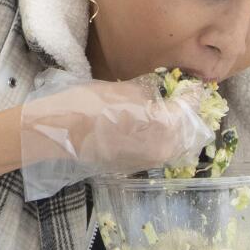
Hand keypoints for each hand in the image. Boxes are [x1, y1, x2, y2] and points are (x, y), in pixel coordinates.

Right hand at [20, 73, 214, 197]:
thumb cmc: (88, 106)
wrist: (57, 134)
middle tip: (179, 97)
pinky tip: (147, 126)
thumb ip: (151, 91)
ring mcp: (149, 162)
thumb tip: (163, 91)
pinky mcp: (134, 167)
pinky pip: (157, 152)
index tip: (191, 83)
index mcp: (166, 126)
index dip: (192, 92)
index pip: (191, 106)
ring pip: (174, 144)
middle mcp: (163, 149)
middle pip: (188, 130)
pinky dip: (159, 139)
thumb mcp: (124, 90)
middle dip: (186, 113)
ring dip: (174, 128)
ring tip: (164, 110)